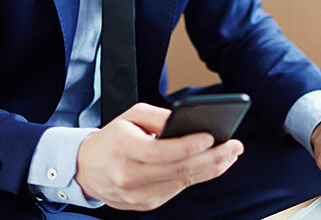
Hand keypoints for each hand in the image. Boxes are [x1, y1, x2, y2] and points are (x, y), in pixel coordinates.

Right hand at [75, 103, 243, 210]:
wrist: (85, 169)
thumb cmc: (112, 139)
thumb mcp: (130, 116)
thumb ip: (159, 116)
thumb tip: (188, 121)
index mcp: (124, 150)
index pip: (163, 151)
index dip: (190, 145)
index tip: (212, 136)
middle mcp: (130, 177)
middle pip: (180, 170)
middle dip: (213, 158)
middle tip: (235, 147)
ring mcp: (138, 195)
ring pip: (183, 182)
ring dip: (211, 169)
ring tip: (230, 155)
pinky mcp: (145, 204)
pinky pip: (176, 190)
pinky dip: (195, 177)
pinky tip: (210, 166)